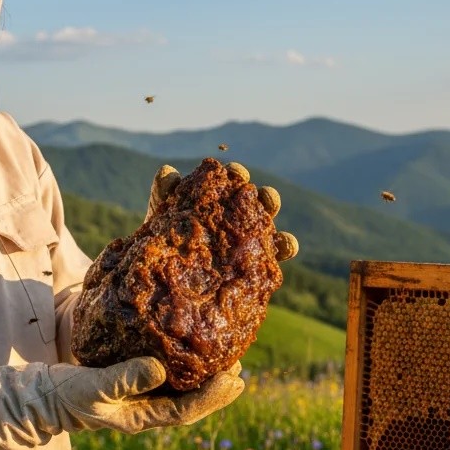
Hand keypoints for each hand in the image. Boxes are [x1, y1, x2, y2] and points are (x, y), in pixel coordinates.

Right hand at [44, 356, 243, 434]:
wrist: (47, 396)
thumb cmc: (68, 395)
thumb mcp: (94, 387)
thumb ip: (124, 378)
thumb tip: (159, 368)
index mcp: (143, 417)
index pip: (187, 411)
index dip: (212, 397)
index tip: (233, 379)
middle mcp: (149, 409)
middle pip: (192, 402)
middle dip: (217, 387)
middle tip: (239, 365)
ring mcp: (143, 396)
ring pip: (184, 389)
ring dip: (206, 375)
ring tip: (228, 356)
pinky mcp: (136, 380)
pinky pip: (169, 375)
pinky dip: (186, 364)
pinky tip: (194, 348)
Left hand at [146, 162, 299, 261]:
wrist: (164, 278)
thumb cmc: (163, 242)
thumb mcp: (161, 218)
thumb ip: (164, 195)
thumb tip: (168, 172)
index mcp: (218, 198)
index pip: (232, 181)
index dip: (236, 175)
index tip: (236, 174)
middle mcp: (238, 216)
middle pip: (258, 200)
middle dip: (263, 196)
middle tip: (259, 196)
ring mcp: (248, 239)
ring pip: (270, 223)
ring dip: (275, 220)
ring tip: (272, 217)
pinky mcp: (256, 264)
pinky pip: (277, 253)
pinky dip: (287, 246)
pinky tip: (288, 247)